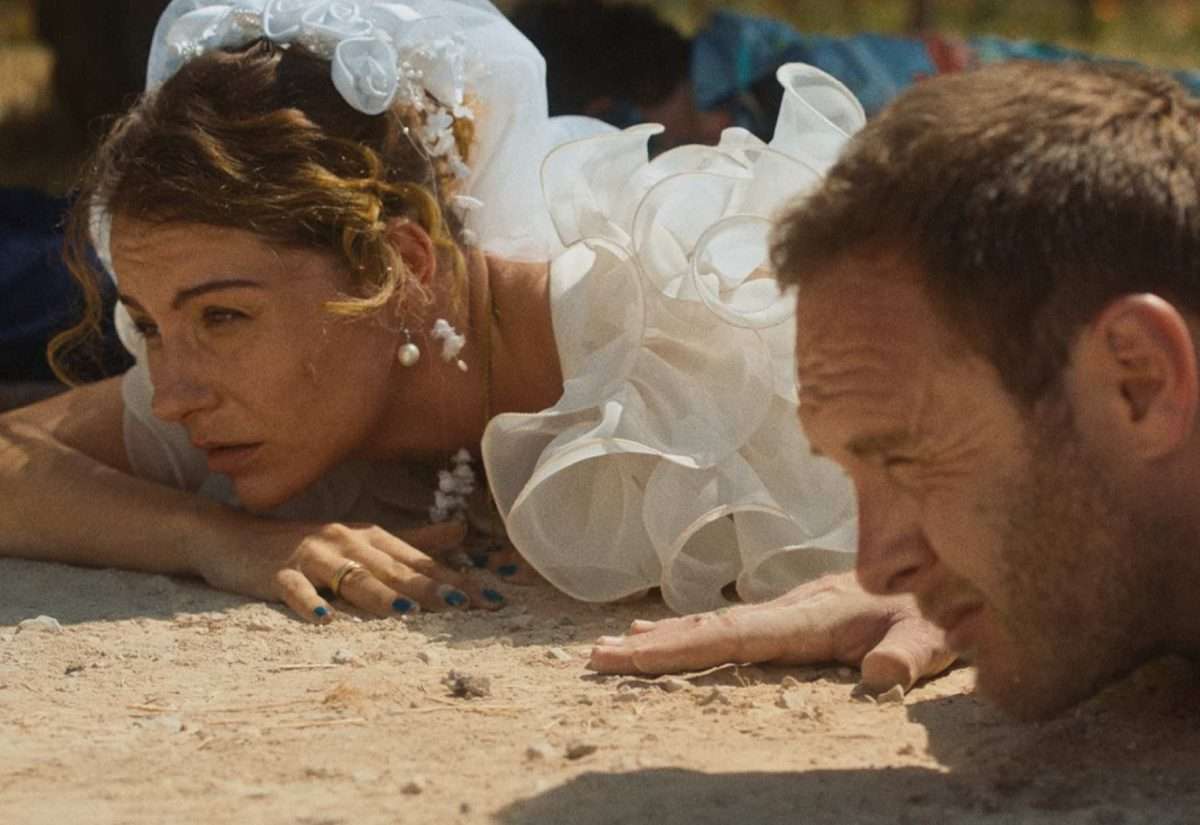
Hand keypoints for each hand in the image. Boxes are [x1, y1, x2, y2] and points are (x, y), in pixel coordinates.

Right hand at [195, 519, 507, 621]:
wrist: (234, 538)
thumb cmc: (306, 545)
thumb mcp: (363, 540)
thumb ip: (413, 540)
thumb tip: (463, 532)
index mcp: (372, 538)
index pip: (421, 562)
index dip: (457, 578)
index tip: (494, 596)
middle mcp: (347, 542)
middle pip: (394, 569)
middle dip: (430, 587)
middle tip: (464, 606)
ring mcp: (312, 556)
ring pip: (350, 577)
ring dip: (377, 594)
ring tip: (404, 612)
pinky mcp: (277, 573)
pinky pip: (295, 589)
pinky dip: (309, 603)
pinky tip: (323, 619)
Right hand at [587, 572, 956, 692]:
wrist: (965, 553)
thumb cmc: (956, 603)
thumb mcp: (943, 634)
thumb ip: (912, 653)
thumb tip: (878, 676)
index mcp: (819, 615)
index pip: (736, 634)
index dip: (679, 646)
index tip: (627, 653)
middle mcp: (799, 606)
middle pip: (714, 626)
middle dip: (655, 643)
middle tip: (598, 657)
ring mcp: (800, 604)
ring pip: (722, 621)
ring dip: (670, 635)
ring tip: (622, 643)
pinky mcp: (808, 608)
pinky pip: (741, 621)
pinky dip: (700, 629)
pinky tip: (682, 631)